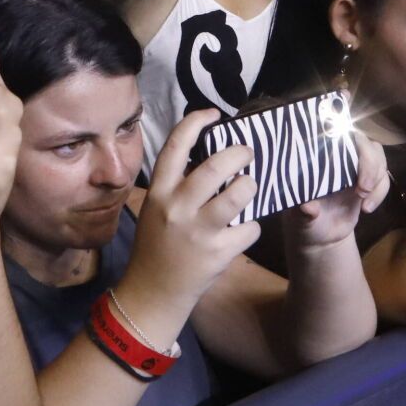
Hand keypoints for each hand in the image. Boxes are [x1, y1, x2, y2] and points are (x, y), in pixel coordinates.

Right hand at [121, 110, 264, 312]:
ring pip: (239, 194)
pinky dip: (251, 227)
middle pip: (215, 166)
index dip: (196, 122)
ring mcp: (199, 231)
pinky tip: (243, 230)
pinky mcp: (219, 253)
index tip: (214, 114)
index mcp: (159, 192)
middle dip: (239, 153)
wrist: (153, 292)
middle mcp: (178, 207)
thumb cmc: (157, 245)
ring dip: (250, 186)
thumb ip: (176, 185)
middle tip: (248, 153)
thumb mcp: (156, 209)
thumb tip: (209, 157)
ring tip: (250, 186)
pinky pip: (250, 228)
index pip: (176, 146)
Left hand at [285, 132, 389, 247]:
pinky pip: (383, 176)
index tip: (352, 162)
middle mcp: (337, 158)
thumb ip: (304, 213)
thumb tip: (308, 207)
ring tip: (364, 202)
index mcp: (317, 159)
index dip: (348, 140)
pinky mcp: (367, 181)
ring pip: (377, 155)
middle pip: (362, 140)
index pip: (335, 133)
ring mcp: (353, 168)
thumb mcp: (299, 219)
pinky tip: (366, 209)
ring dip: (377, 176)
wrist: (322, 237)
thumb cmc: (303, 221)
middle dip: (369, 162)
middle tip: (363, 188)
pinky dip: (380, 191)